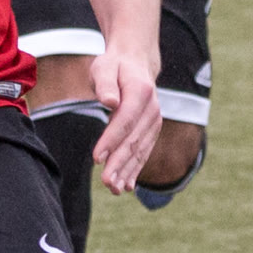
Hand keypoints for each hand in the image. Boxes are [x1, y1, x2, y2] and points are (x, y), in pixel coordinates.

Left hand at [87, 48, 160, 194]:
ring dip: (127, 171)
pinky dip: (135, 169)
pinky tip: (126, 185)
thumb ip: (105, 83)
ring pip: (140, 150)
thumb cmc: (114, 66)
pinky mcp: (152, 130)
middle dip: (119, 163)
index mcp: (140, 91)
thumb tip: (109, 101)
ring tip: (113, 189)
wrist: (136, 64)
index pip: (125, 120)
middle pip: (134, 140)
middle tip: (106, 183)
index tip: (97, 158)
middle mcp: (152, 109)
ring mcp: (155, 121)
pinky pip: (143, 152)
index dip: (111, 140)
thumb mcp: (104, 66)